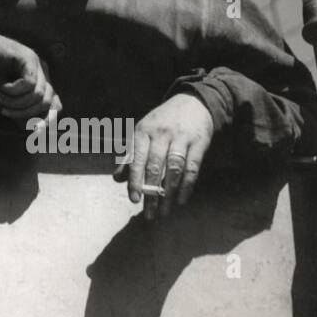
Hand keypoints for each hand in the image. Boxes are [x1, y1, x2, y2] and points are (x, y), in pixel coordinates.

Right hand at [0, 33, 61, 122]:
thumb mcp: (6, 102)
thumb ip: (22, 114)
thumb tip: (38, 129)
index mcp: (40, 84)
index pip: (55, 104)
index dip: (49, 119)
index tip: (35, 129)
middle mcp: (42, 73)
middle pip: (47, 101)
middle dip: (25, 112)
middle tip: (4, 111)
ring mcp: (36, 64)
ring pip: (38, 94)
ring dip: (16, 102)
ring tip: (0, 97)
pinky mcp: (28, 57)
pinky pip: (29, 83)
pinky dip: (14, 90)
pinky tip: (2, 87)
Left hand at [118, 93, 214, 218]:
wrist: (193, 102)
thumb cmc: (162, 122)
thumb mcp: (143, 132)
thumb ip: (130, 155)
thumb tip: (117, 178)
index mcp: (143, 131)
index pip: (137, 159)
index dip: (135, 180)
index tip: (134, 199)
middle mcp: (161, 134)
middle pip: (155, 167)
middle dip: (152, 193)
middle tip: (149, 214)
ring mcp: (181, 138)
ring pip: (174, 170)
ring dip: (169, 193)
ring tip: (164, 212)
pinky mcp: (199, 143)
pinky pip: (192, 168)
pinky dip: (187, 186)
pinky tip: (182, 200)